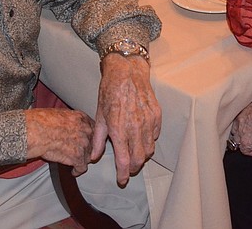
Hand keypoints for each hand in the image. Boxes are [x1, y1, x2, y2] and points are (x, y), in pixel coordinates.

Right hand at [25, 108, 94, 175]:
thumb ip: (70, 120)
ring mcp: (83, 145)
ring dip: (82, 159)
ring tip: (76, 162)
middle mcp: (86, 131)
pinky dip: (77, 171)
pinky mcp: (77, 158)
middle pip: (92, 143)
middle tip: (79, 151)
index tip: (85, 140)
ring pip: (88, 155)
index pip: (92, 129)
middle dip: (87, 148)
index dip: (88, 136)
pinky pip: (81, 167)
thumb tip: (69, 125)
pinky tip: (74, 171)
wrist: (36, 132)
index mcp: (82, 118)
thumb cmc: (41, 121)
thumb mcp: (60, 113)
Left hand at [92, 53, 160, 185]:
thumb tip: (94, 157)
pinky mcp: (157, 115)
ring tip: (136, 154)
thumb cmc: (109, 92)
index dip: (123, 174)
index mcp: (119, 130)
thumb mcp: (99, 115)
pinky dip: (150, 140)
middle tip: (128, 168)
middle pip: (139, 159)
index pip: (123, 161)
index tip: (122, 179)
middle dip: (133, 168)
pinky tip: (142, 136)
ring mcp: (148, 122)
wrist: (126, 72)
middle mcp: (135, 128)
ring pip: (150, 149)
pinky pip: (156, 135)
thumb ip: (98, 139)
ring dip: (143, 156)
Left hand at [230, 104, 251, 155]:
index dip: (245, 121)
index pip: (240, 115)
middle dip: (242, 131)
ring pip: (237, 139)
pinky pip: (244, 151)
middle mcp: (240, 120)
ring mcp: (241, 133)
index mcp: (246, 109)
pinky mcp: (245, 145)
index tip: (251, 124)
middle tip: (251, 133)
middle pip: (235, 127)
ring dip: (245, 141)